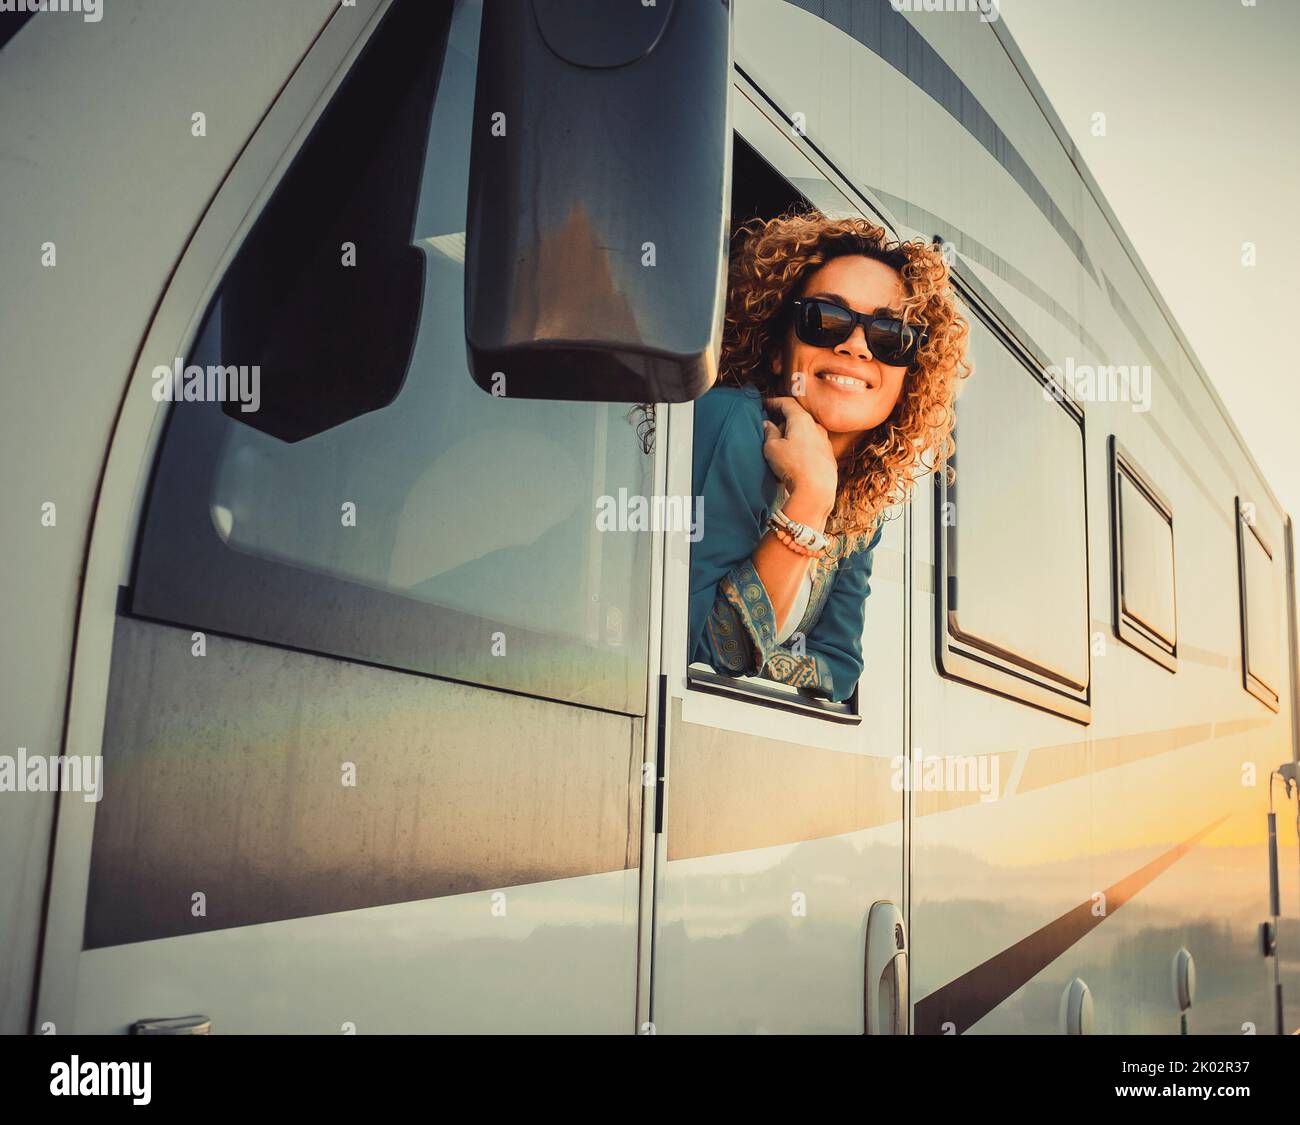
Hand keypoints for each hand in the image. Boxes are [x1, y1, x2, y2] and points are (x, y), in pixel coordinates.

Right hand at [762, 396, 837, 521]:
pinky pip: (812, 445)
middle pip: (797, 417)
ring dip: (794, 435)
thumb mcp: (772, 448)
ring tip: (782, 448)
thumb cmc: (792, 466)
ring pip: (806, 432)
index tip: (765, 404)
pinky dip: (802, 447)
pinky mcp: (828, 456)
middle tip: (771, 430)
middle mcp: (817, 427)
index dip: (774, 402)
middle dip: (783, 421)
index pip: (787, 403)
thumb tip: (768, 425)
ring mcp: (825, 441)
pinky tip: (795, 460)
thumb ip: (769, 433)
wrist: (815, 489)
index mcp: (802, 420)